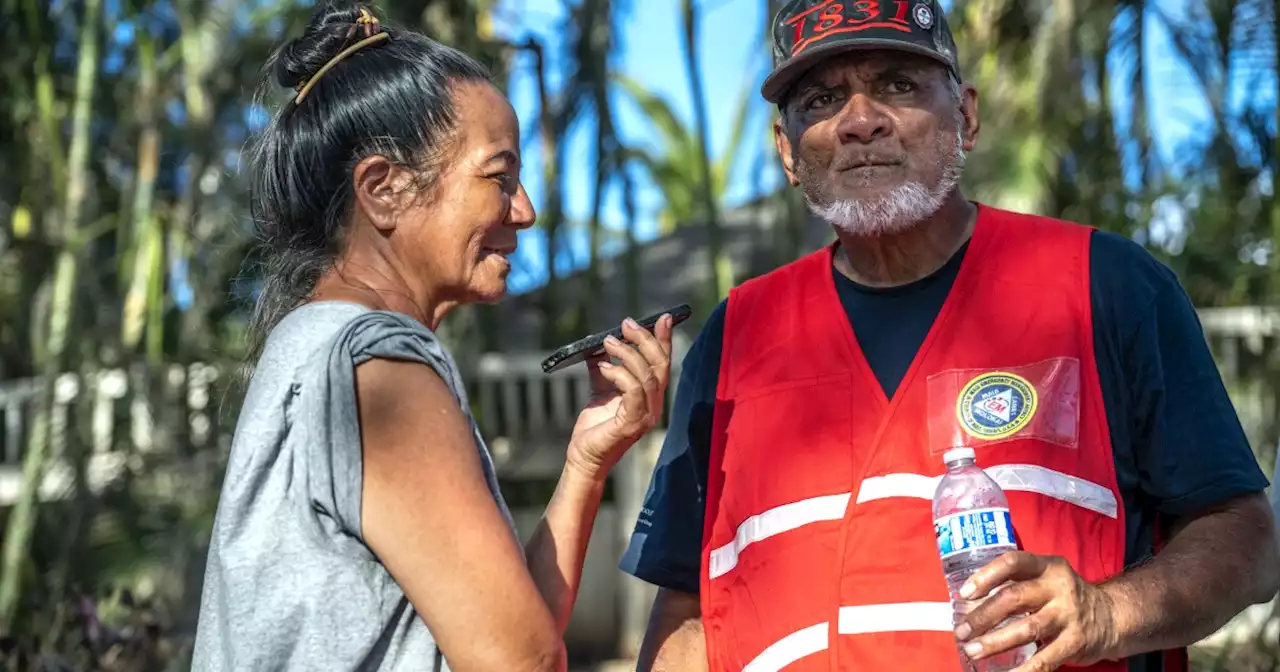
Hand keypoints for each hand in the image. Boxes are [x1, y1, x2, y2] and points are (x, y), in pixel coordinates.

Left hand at [564, 315, 673, 478]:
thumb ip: (604, 368)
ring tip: (608, 342)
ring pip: (647, 376)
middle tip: (626, 324)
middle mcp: (654, 405)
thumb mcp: (600, 390)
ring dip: (627, 354)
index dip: (664, 340)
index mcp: (650, 396)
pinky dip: (619, 374)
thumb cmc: (594, 428)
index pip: (663, 363)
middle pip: (660, 366)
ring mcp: (646, 416)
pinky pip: (633, 391)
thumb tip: (597, 345)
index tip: (662, 317)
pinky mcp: (633, 424)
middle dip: (645, 340)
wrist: (584, 457)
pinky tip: (604, 366)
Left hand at [955, 552, 1119, 671]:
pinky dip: (1022, 670)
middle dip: (983, 616)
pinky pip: (1044, 659)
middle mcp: (1058, 588)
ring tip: (973, 651)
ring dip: (994, 642)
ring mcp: (1068, 615)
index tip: (964, 593)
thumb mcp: (1045, 578)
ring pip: (1026, 628)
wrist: (1111, 616)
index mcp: (1047, 566)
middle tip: (961, 631)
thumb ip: (1015, 583)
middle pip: (1014, 598)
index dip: (986, 576)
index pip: (1013, 562)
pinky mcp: (1075, 642)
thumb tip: (970, 604)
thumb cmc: (1063, 597)